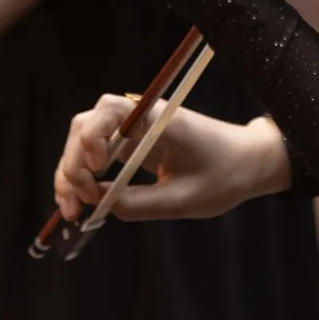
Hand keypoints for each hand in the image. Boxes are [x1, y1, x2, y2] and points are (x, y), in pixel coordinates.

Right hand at [53, 95, 288, 223]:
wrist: (247, 164)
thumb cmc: (223, 176)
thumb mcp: (182, 200)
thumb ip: (138, 204)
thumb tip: (97, 205)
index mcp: (156, 119)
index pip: (109, 109)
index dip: (93, 137)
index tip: (99, 170)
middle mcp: (138, 118)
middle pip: (86, 126)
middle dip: (73, 164)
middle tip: (77, 205)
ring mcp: (132, 130)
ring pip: (84, 140)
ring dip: (72, 172)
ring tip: (72, 210)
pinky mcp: (130, 144)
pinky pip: (96, 154)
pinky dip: (83, 176)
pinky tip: (81, 202)